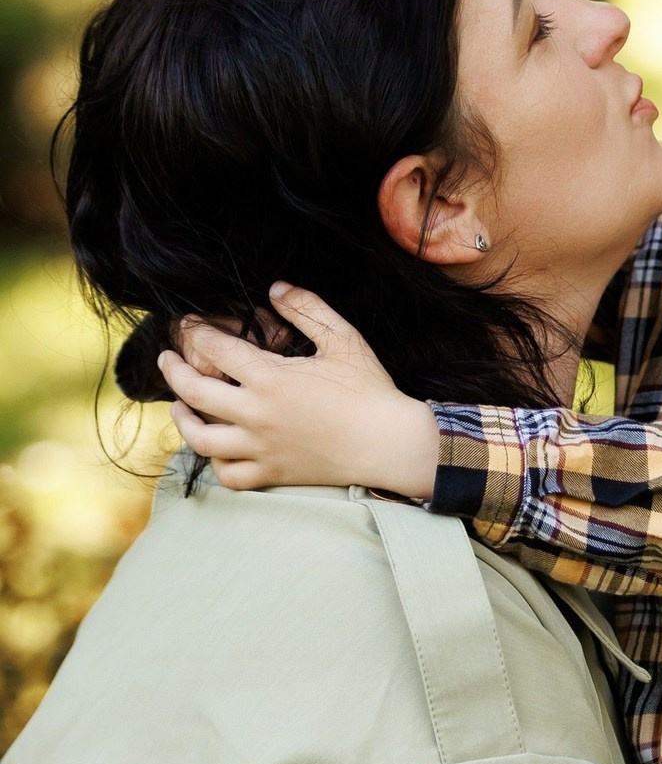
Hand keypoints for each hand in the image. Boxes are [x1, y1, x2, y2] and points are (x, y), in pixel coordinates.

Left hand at [156, 283, 441, 496]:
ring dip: (182, 419)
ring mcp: (262, 448)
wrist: (390, 443)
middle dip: (173, 371)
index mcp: (271, 377)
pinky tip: (215, 446)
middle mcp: (257, 414)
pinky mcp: (273, 472)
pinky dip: (215, 462)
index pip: (216, 349)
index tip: (189, 325)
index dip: (196, 332)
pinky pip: (229, 475)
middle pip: (194, 392)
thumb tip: (275, 288)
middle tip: (168, 359)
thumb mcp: (343, 338)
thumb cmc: (370, 390)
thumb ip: (307, 308)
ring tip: (179, 406)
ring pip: (201, 439)